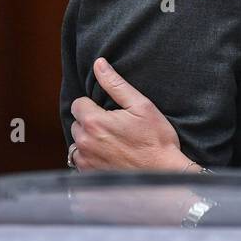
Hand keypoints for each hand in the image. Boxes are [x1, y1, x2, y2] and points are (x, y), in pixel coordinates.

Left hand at [69, 58, 189, 171]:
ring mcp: (86, 161)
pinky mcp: (90, 176)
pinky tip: (110, 157)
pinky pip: (81, 162)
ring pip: (77, 144)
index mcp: (95, 122)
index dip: (93, 105)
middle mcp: (85, 143)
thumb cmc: (156, 139)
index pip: (78, 104)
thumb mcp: (141, 105)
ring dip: (89, 141)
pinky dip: (91, 158)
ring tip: (112, 143)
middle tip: (114, 127)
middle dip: (90, 123)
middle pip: (77, 124)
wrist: (164, 173)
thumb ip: (115, 84)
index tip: (109, 112)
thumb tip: (99, 64)